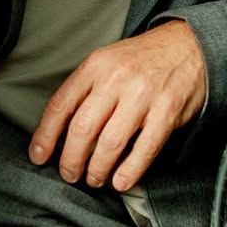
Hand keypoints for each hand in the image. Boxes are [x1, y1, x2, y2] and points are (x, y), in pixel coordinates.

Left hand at [27, 20, 207, 191]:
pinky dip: (129, 172)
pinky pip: (144, 150)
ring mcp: (143, 95)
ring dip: (97, 170)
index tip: (38, 156)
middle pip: (82, 129)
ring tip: (94, 178)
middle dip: (70, 160)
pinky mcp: (167, 112)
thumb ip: (85, 90)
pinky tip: (120, 182)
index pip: (60, 105)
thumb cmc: (142, 59)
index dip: (45, 136)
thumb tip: (59, 131)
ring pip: (109, 144)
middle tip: (70, 174)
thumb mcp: (107, 61)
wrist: (188, 44)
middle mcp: (116, 79)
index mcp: (95, 65)